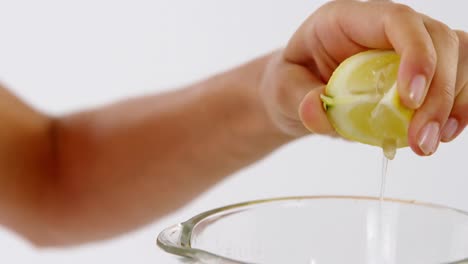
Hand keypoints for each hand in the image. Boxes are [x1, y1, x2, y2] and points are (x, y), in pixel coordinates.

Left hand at [259, 0, 466, 155]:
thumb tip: (317, 109)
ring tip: (430, 141)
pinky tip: (442, 133)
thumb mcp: (280, 91)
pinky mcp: (419, 71)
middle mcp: (384, 28)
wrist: (298, 96)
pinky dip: (458, 107)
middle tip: (421, 139)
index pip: (397, 20)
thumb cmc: (289, 85)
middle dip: (439, 92)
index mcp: (347, 20)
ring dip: (455, 102)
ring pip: (458, 58)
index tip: (409, 99)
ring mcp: (406, 47)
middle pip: (437, 40)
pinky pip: (457, 79)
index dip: (415, 54)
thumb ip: (297, 98)